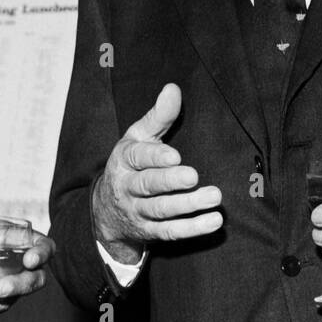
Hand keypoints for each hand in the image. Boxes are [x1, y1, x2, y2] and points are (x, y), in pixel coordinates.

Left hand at [0, 212, 54, 314]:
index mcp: (20, 242)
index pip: (44, 246)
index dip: (42, 253)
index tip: (30, 260)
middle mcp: (20, 265)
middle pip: (37, 277)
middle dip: (23, 284)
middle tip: (1, 288)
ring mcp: (10, 284)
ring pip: (20, 295)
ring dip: (6, 298)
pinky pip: (1, 307)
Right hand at [91, 83, 222, 263]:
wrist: (107, 210)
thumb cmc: (131, 164)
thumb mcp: (138, 138)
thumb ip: (157, 116)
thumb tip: (173, 89)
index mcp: (124, 160)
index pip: (137, 158)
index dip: (155, 157)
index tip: (175, 156)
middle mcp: (127, 187)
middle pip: (148, 185)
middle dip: (170, 182)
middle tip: (194, 176)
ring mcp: (137, 212)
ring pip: (161, 211)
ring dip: (188, 206)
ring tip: (214, 197)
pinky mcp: (149, 231)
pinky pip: (170, 232)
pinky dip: (192, 228)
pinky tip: (213, 221)